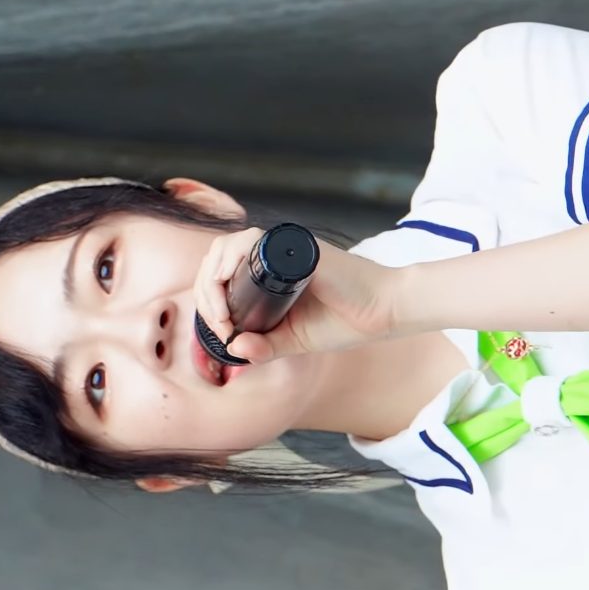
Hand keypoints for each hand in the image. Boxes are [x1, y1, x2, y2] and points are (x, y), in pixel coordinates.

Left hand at [194, 228, 401, 364]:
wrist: (383, 312)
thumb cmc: (346, 321)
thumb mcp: (294, 340)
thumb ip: (265, 345)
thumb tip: (233, 348)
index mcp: (270, 273)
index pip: (222, 275)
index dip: (209, 301)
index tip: (221, 330)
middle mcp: (274, 255)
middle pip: (217, 260)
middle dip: (205, 295)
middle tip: (219, 325)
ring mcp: (283, 247)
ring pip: (225, 249)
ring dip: (211, 282)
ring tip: (221, 314)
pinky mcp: (294, 245)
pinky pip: (249, 241)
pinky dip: (228, 262)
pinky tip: (227, 291)